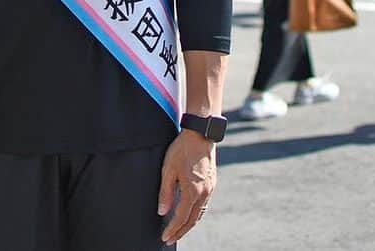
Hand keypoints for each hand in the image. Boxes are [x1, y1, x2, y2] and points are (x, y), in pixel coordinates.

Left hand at [158, 129, 216, 244]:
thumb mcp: (168, 170)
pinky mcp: (212, 184)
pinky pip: (204, 205)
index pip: (181, 218)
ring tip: (178, 230)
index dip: (172, 229)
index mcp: (193, 191)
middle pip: (192, 220)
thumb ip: (165, 192)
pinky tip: (189, 213)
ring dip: (189, 224)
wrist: (200, 135)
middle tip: (169, 239)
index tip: (164, 237)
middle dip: (180, 231)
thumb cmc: (182, 150)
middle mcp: (204, 193)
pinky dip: (195, 213)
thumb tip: (162, 211)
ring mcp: (210, 189)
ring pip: (199, 213)